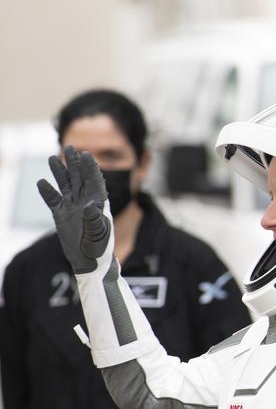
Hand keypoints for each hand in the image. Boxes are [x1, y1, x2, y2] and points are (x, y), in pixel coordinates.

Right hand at [36, 147, 112, 274]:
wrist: (89, 261)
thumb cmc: (100, 247)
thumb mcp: (99, 234)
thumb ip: (94, 220)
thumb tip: (89, 206)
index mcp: (99, 202)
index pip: (94, 181)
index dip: (90, 168)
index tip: (86, 154)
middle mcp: (85, 201)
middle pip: (79, 178)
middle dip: (75, 163)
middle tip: (70, 147)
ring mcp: (72, 206)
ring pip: (65, 184)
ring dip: (60, 172)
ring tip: (53, 158)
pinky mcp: (60, 214)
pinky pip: (53, 200)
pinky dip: (47, 191)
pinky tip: (41, 183)